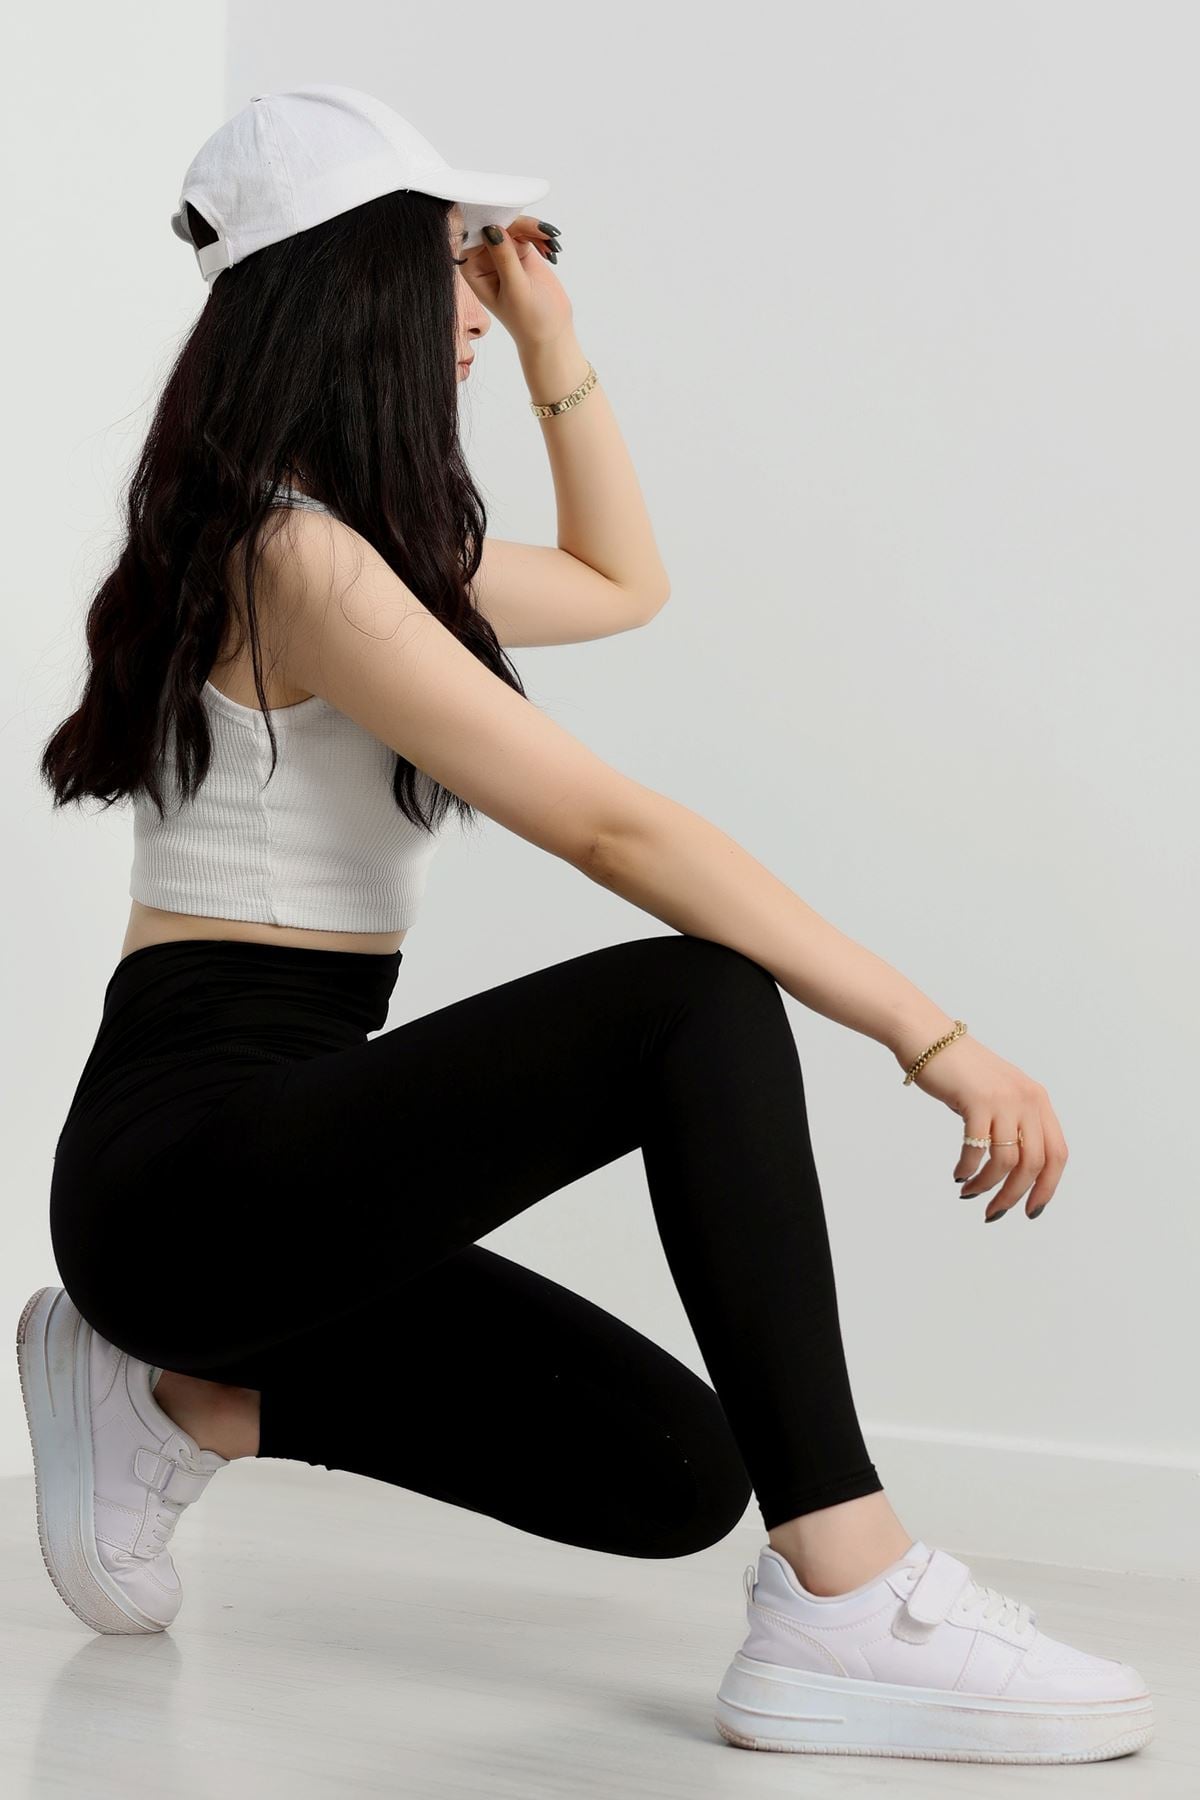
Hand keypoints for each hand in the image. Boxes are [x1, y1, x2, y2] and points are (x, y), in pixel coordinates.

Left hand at [458, 216, 573, 353]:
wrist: (551, 332)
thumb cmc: (529, 320)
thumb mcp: (515, 288)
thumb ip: (504, 257)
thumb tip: (492, 227)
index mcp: (473, 269)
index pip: (474, 235)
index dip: (489, 221)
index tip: (507, 218)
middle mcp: (484, 259)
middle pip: (496, 224)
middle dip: (519, 224)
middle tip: (542, 231)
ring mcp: (503, 253)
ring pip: (514, 225)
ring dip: (534, 229)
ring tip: (551, 243)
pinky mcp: (521, 251)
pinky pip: (528, 231)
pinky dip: (541, 235)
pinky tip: (552, 250)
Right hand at [910, 1033, 1069, 1221]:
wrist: (928, 1039)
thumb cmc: (960, 1071)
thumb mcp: (999, 1095)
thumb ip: (1013, 1122)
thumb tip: (1014, 1171)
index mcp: (1038, 1100)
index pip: (1057, 1154)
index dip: (1048, 1187)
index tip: (1031, 1210)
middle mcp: (1028, 1099)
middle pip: (1034, 1164)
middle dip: (1015, 1195)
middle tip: (994, 1212)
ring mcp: (1004, 1099)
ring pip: (1006, 1161)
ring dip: (987, 1186)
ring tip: (970, 1192)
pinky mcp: (977, 1100)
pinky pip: (978, 1149)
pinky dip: (968, 1169)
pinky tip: (958, 1173)